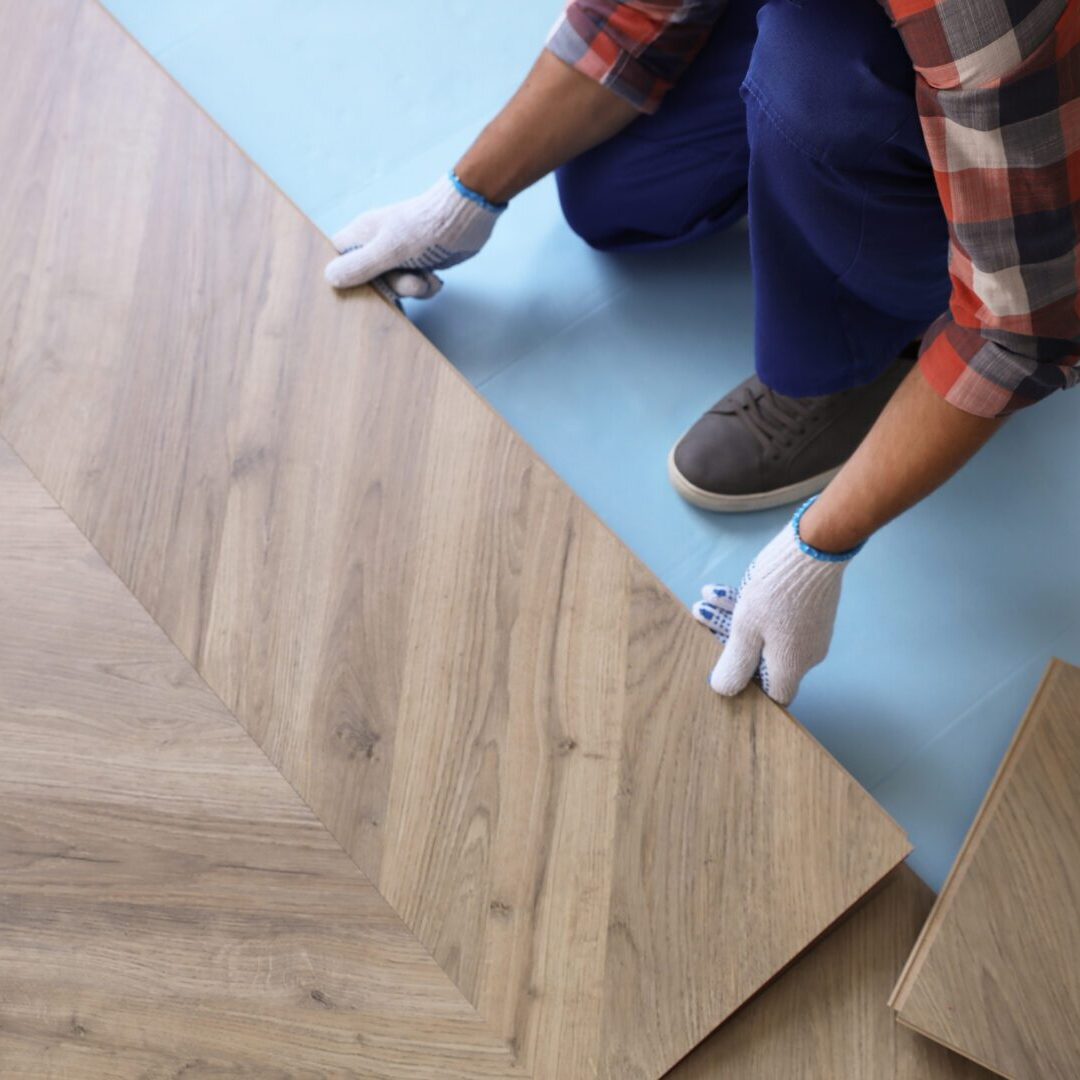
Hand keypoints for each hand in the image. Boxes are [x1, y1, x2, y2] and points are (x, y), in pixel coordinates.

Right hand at [324, 173, 503, 297]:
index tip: (360, 287)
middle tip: (407, 280)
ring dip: (412, 289)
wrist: (466, 218)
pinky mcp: (419, 264)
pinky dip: (426, 287)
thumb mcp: (389, 249)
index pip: (337, 258)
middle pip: (368, 281)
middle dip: (389, 287)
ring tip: (425, 277)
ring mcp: (398, 256)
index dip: (343, 275)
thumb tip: (328, 278)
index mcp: (362, 235)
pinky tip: (435, 278)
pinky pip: (414, 287)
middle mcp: (377, 246)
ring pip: (394, 287)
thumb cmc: (424, 227)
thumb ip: (360, 265)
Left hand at [691, 500, 860, 705]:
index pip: (774, 694)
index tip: (726, 666)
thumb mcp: (746, 629)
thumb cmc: (777, 590)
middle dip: (727, 637)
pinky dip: (749, 606)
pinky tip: (719, 590)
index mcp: (792, 664)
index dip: (748, 685)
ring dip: (732, 616)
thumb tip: (724, 690)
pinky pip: (775, 616)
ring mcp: (810, 629)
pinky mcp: (809, 608)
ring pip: (764, 632)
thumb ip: (735, 663)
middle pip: (761, 658)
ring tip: (705, 600)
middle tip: (701, 615)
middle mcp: (806, 652)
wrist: (814, 545)